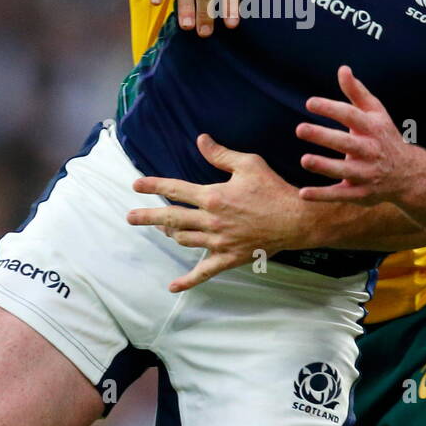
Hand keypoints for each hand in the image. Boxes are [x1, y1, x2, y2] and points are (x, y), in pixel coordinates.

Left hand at [128, 134, 300, 291]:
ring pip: (185, 240)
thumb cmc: (273, 189)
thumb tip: (200, 140)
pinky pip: (204, 271)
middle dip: (148, 217)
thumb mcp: (248, 164)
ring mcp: (219, 241)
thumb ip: (221, 154)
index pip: (176, 190)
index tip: (136, 185)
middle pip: (173, 219)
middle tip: (130, 217)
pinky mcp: (229, 258)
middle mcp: (212, 220)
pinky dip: (187, 280)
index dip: (154, 186)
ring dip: (170, 235)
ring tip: (161, 230)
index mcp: (213, 196)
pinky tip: (172, 286)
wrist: (296, 219)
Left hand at [297, 65, 424, 204]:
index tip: (310, 103)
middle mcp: (370, 151)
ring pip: (344, 171)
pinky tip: (302, 193)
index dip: (331, 108)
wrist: (409, 174)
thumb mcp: (376, 113)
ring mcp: (366, 174)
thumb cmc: (384, 137)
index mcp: (373, 129)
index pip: (351, 116)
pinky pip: (340, 195)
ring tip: (304, 160)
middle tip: (300, 129)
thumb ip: (357, 92)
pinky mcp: (360, 193)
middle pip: (346, 143)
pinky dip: (322, 196)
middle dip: (324, 136)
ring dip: (324, 166)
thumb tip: (342, 69)